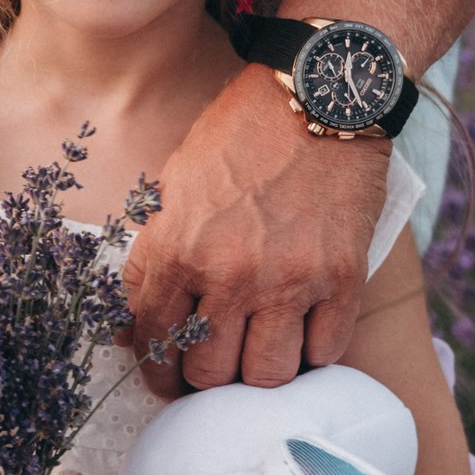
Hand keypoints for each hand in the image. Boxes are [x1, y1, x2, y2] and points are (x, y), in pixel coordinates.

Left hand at [123, 62, 385, 396]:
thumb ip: (153, 258)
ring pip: (267, 376)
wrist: (317, 95)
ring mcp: (290, 280)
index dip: (157, 369)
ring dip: (259, 371)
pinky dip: (311, 350)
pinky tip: (302, 331)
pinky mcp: (342, 278)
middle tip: (214, 368)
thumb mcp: (173, 185)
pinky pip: (324, 352)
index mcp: (178, 248)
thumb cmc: (240, 134)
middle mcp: (230, 274)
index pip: (155, 340)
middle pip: (210, 372)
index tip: (167, 377)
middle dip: (205, 379)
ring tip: (258, 353)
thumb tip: (131, 327)